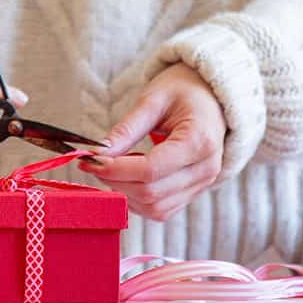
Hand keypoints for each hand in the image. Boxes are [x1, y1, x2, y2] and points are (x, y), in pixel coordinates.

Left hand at [79, 64, 225, 220]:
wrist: (212, 99)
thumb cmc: (184, 92)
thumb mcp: (153, 99)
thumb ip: (126, 129)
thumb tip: (98, 153)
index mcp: (199, 141)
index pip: (150, 170)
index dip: (116, 169)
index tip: (91, 159)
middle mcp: (206, 169)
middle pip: (151, 193)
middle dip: (116, 182)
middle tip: (95, 163)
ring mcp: (203, 185)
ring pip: (155, 208)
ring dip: (125, 194)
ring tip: (114, 168)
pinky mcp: (194, 193)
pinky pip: (162, 210)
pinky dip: (138, 200)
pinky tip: (128, 178)